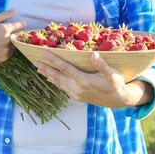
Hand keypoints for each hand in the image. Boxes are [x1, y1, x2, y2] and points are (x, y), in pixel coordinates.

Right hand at [0, 8, 26, 66]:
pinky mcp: (4, 58)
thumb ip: (3, 15)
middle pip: (17, 35)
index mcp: (5, 29)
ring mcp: (7, 50)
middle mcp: (8, 40)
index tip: (24, 23)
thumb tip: (14, 10)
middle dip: (15, 33)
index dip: (21, 24)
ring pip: (14, 44)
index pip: (18, 26)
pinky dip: (6, 49)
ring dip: (11, 42)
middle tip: (6, 33)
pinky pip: (9, 52)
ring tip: (0, 41)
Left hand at [36, 51, 151, 107]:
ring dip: (48, 75)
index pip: (65, 68)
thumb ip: (102, 65)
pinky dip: (55, 82)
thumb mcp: (112, 74)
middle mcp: (78, 88)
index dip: (54, 60)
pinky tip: (50, 78)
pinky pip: (63, 88)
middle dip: (46, 68)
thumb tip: (94, 55)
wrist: (119, 100)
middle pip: (58, 76)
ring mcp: (76, 94)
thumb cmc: (116, 84)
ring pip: (59, 83)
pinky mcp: (77, 97)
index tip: (44, 53)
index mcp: (84, 81)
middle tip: (34, 61)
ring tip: (38, 68)